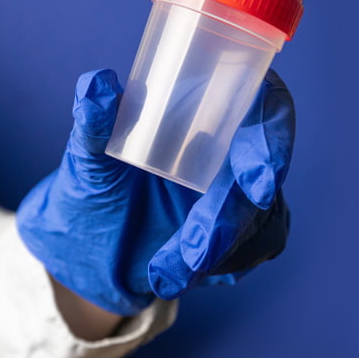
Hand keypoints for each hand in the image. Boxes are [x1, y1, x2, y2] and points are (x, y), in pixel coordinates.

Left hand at [17, 69, 293, 315]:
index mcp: (211, 108)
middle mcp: (238, 145)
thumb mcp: (86, 161)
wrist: (91, 248)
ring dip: (222, 251)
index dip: (272, 136)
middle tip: (195, 254)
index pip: (266, 104)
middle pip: (267, 172)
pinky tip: (179, 275)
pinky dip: (222, 266)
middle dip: (235, 217)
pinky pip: (256, 247)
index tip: (256, 183)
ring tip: (166, 273)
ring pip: (266, 217)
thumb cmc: (92, 190)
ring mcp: (247, 189)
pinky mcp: (249, 230)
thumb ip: (92, 126)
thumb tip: (96, 83)